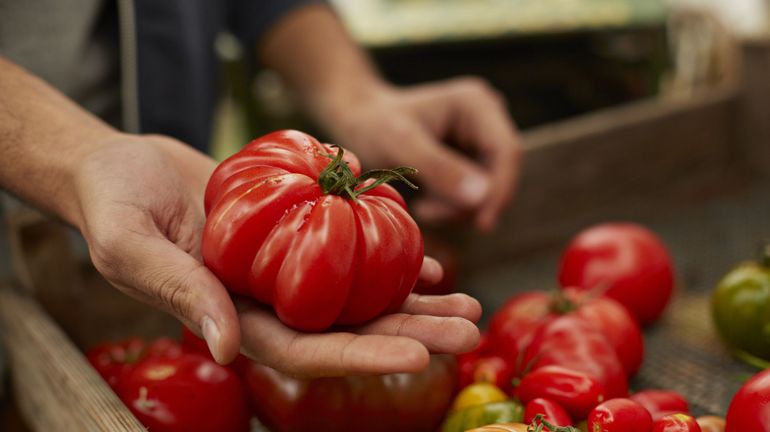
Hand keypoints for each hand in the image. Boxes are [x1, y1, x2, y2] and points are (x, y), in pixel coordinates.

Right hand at [73, 133, 480, 374]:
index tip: (415, 355)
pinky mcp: (294, 234)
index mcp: (231, 319)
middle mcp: (266, 303)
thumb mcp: (131, 247)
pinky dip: (390, 258)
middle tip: (468, 331)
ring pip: (359, 294)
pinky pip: (349, 251)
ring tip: (467, 303)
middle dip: (408, 333)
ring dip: (414, 302)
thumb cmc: (113, 207)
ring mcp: (284, 271)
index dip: (358, 355)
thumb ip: (180, 292)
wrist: (122, 167)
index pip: (303, 350)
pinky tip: (432, 263)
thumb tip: (224, 348)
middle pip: (347, 328)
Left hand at [320, 77, 522, 230]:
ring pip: (488, 190)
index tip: (483, 224)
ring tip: (421, 206)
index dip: (501, 189)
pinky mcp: (473, 162)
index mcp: (477, 104)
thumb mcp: (401, 146)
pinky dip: (452, 207)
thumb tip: (482, 197)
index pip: (508, 151)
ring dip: (457, 208)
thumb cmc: (374, 126)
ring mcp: (481, 141)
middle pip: (500, 174)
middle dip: (470, 202)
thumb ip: (441, 169)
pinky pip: (475, 196)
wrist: (359, 123)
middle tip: (427, 212)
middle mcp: (487, 119)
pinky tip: (425, 202)